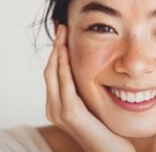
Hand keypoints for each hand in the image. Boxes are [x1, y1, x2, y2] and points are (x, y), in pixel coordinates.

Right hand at [43, 24, 135, 151]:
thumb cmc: (105, 129)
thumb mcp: (92, 105)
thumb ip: (85, 90)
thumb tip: (91, 69)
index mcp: (58, 104)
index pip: (54, 72)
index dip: (56, 51)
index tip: (63, 34)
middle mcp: (54, 107)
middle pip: (50, 69)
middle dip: (55, 46)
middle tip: (61, 27)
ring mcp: (59, 111)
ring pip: (53, 73)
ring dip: (57, 51)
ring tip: (63, 33)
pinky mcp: (70, 113)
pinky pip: (64, 83)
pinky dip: (63, 65)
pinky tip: (65, 50)